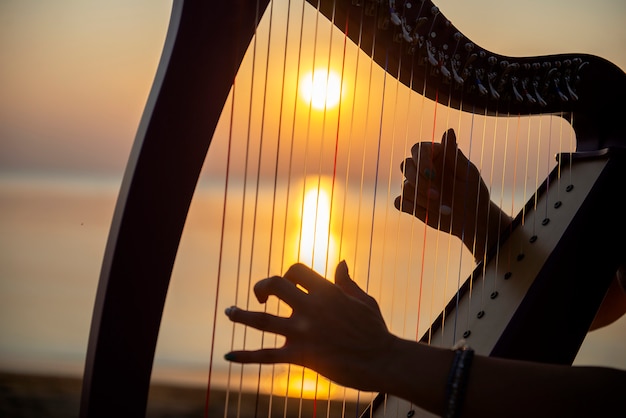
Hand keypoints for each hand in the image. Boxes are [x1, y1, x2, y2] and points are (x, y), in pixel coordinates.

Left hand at [224, 262, 397, 391]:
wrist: (384, 361)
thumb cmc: (376, 330)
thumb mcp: (364, 300)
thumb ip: (346, 282)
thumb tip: (340, 262)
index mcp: (327, 291)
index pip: (296, 270)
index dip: (286, 274)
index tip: (286, 284)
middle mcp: (311, 308)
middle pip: (274, 285)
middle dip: (262, 287)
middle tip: (260, 297)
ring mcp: (304, 332)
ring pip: (262, 320)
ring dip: (240, 314)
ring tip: (228, 311)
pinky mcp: (301, 356)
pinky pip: (266, 355)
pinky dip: (245, 356)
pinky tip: (227, 355)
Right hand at [394, 129, 505, 257]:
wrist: (472, 220)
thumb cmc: (473, 192)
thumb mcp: (467, 173)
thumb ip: (454, 154)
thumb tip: (448, 131)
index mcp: (436, 155)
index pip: (418, 149)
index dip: (421, 162)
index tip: (433, 176)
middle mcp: (423, 168)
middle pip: (406, 166)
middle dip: (419, 182)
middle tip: (437, 196)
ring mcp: (415, 186)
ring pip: (405, 186)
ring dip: (422, 199)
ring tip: (444, 210)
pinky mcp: (411, 203)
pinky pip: (399, 202)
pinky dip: (409, 207)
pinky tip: (425, 212)